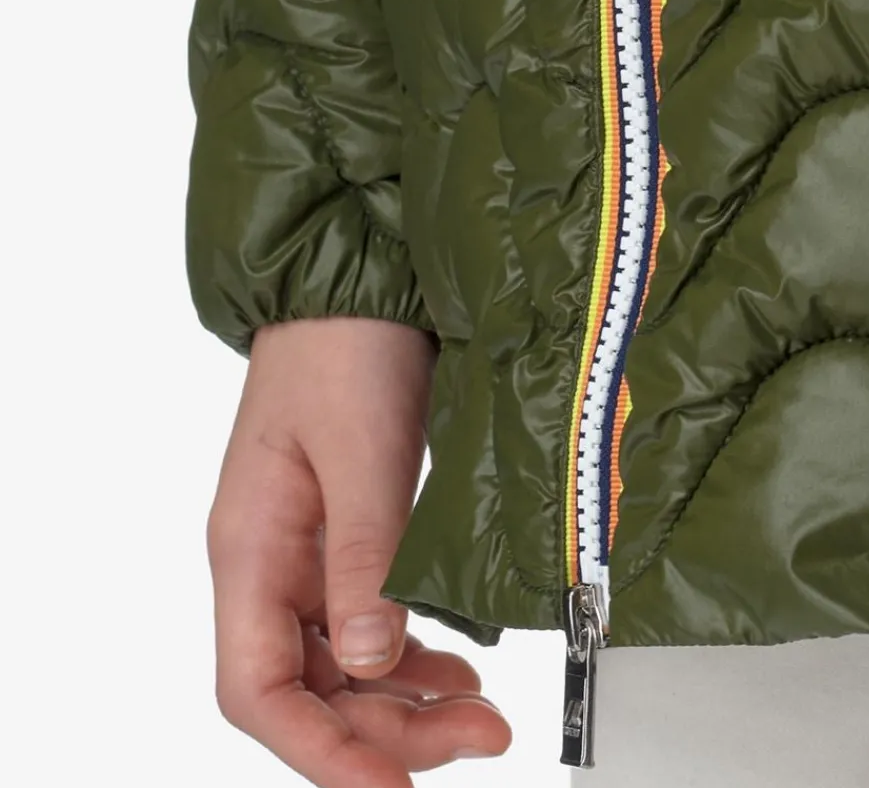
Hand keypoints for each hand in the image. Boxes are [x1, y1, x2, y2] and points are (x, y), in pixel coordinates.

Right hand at [207, 316, 511, 785]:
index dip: (321, 752)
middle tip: (476, 739)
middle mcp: (271, 561)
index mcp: (250, 549)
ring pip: (342, 662)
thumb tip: (374, 660)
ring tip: (479, 716)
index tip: (391, 786)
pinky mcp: (353, 526)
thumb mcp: (364, 449)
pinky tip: (457, 665)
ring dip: (404, 700)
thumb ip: (367, 554)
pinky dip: (412, 652)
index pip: (258, 692)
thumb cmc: (348, 341)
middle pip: (308, 690)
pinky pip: (368, 618)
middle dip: (386, 732)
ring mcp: (309, 547)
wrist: (364, 271)